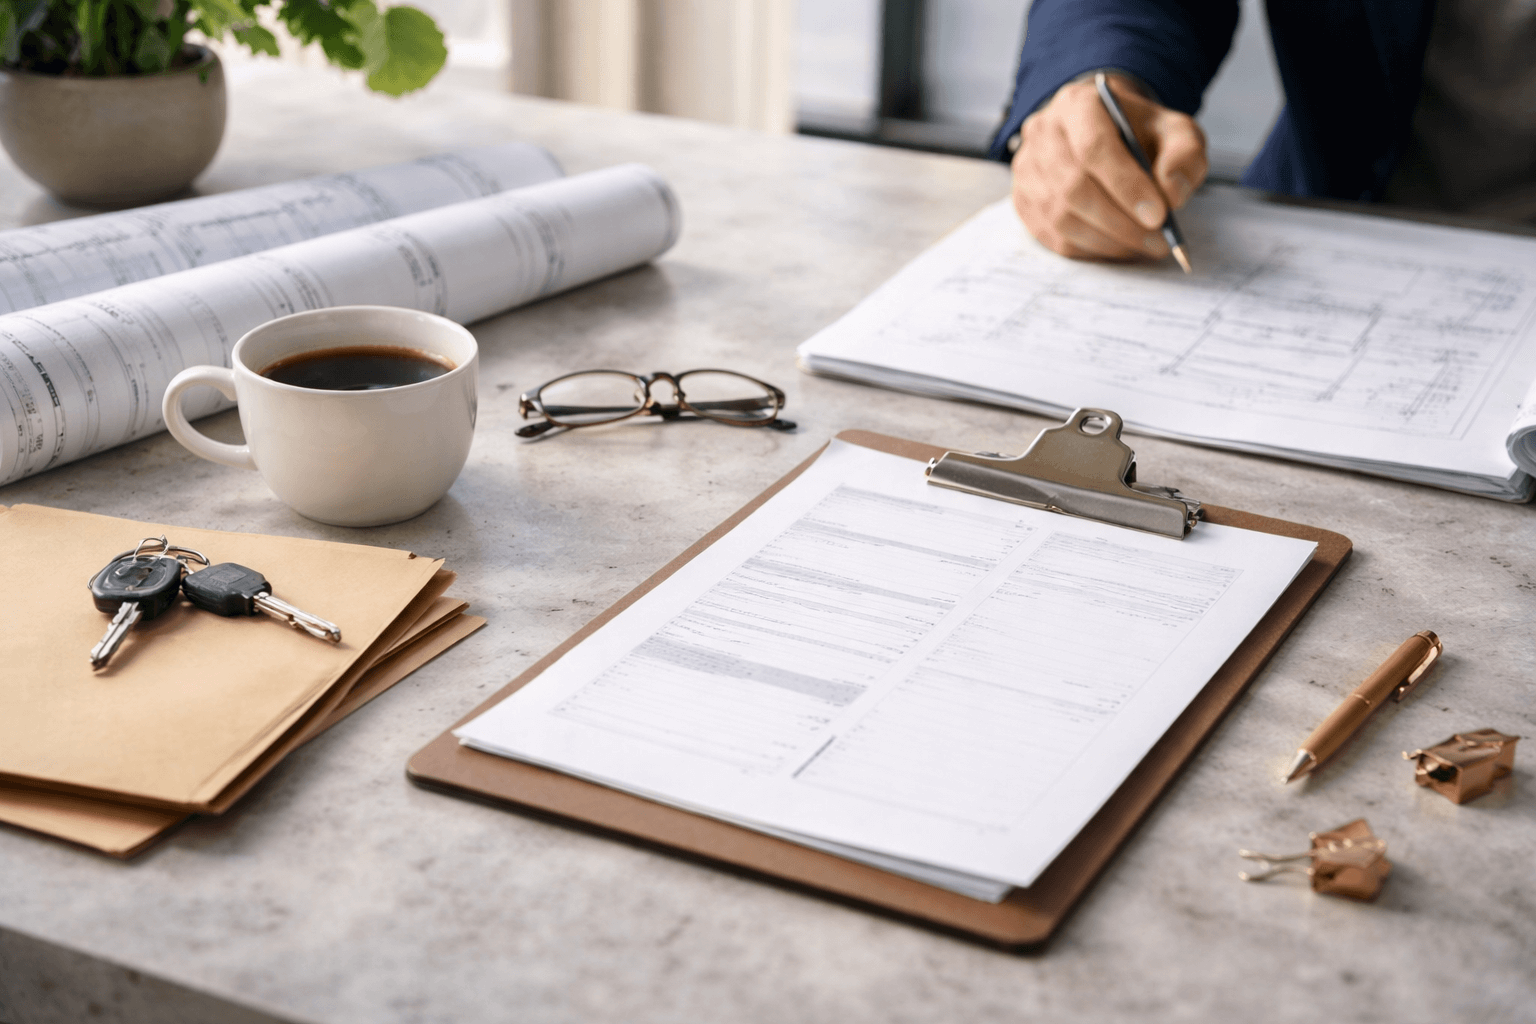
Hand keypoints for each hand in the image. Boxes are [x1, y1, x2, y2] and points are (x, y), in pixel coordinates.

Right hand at [1010, 75, 1207, 260]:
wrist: (1105, 132)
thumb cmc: (1138, 133)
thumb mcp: (1174, 130)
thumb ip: (1184, 155)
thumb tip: (1171, 194)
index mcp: (1078, 104)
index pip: (1094, 148)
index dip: (1126, 186)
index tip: (1159, 216)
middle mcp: (1044, 133)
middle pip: (1075, 188)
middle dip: (1121, 222)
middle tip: (1158, 240)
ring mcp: (1027, 169)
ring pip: (1062, 217)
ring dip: (1108, 240)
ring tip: (1144, 245)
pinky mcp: (1023, 201)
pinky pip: (1054, 237)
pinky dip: (1091, 249)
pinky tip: (1119, 245)